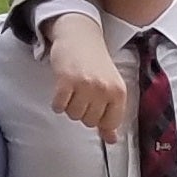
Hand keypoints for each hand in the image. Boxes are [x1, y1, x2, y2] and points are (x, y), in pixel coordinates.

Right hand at [43, 14, 128, 142]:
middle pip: (89, 122)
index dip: (99, 118)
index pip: (110, 123)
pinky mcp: (66, 81)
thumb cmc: (96, 63)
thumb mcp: (110, 87)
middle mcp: (104, 90)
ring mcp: (85, 85)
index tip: (96, 105)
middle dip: (84, 111)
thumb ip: (111, 115)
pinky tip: (63, 89)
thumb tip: (112, 140)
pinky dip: (58, 102)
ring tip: (74, 89)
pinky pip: (59, 106)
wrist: (80, 36)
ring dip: (70, 106)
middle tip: (83, 92)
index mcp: (119, 92)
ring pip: (73, 115)